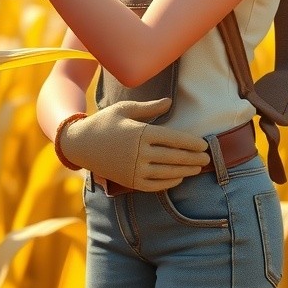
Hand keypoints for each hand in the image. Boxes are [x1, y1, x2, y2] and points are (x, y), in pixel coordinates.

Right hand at [57, 98, 210, 191]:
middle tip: (208, 158)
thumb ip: (149, 107)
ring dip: (185, 171)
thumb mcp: (125, 109)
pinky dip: (168, 183)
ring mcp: (134, 169)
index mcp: (140, 133)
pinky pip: (154, 185)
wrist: (80, 144)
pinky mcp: (129, 181)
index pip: (173, 139)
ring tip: (197, 169)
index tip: (204, 144)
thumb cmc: (104, 122)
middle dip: (193, 158)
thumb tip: (170, 102)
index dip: (191, 143)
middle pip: (174, 157)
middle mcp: (139, 153)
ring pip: (167, 173)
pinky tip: (178, 178)